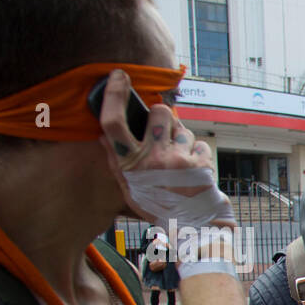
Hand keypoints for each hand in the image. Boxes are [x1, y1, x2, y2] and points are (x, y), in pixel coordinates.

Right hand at [95, 69, 231, 227]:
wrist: (193, 228)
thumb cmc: (158, 209)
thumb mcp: (129, 190)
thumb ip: (117, 162)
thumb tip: (104, 136)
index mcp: (129, 164)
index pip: (113, 123)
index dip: (114, 95)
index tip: (119, 77)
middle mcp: (152, 159)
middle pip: (158, 113)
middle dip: (164, 116)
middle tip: (166, 132)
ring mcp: (177, 160)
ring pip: (183, 129)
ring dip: (183, 141)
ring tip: (181, 163)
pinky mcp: (200, 163)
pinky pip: (200, 145)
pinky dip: (199, 154)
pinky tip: (195, 171)